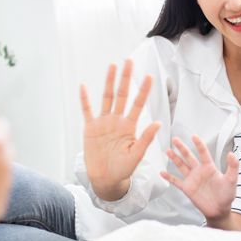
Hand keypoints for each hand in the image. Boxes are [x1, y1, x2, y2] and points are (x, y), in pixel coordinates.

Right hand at [81, 60, 159, 199]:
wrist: (106, 179)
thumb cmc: (123, 170)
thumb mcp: (136, 155)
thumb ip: (145, 138)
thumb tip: (158, 123)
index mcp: (129, 126)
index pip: (138, 104)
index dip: (143, 90)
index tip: (149, 76)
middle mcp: (117, 121)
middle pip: (122, 95)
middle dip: (125, 78)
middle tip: (129, 61)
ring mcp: (103, 123)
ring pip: (106, 98)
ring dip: (109, 82)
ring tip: (112, 66)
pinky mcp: (90, 128)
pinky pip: (87, 111)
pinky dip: (85, 99)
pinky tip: (83, 86)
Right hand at [160, 135, 237, 223]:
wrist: (219, 210)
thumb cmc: (227, 195)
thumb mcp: (232, 180)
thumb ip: (233, 167)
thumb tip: (232, 154)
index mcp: (209, 167)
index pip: (203, 153)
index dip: (198, 144)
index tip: (193, 136)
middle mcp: (199, 171)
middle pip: (189, 156)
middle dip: (182, 148)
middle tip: (175, 139)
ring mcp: (192, 179)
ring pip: (181, 166)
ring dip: (174, 158)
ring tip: (168, 150)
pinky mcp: (187, 188)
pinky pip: (176, 181)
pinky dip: (169, 177)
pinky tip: (162, 172)